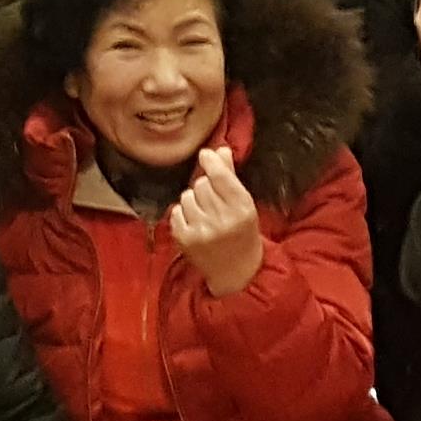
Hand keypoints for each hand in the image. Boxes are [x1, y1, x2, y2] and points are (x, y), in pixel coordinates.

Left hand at [169, 147, 263, 296]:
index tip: (205, 154)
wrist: (236, 271)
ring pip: (187, 196)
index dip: (212, 162)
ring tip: (204, 214)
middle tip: (213, 201)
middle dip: (205, 187)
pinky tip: (195, 223)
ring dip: (193, 201)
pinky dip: (183, 214)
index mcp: (242, 208)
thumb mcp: (243, 205)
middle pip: (202, 184)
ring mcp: (202, 230)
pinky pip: (176, 211)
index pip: (221, 177)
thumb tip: (220, 149)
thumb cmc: (242, 232)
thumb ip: (231, 177)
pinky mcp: (185, 239)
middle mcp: (223, 219)